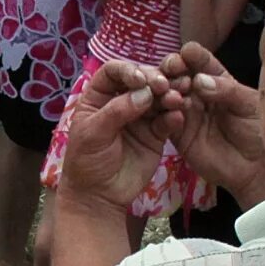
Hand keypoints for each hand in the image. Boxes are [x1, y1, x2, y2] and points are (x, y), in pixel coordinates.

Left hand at [57, 60, 181, 211]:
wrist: (99, 195)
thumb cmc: (87, 161)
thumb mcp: (93, 134)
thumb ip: (116, 112)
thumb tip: (143, 93)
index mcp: (99, 96)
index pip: (113, 72)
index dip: (128, 70)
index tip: (140, 79)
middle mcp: (122, 101)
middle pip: (141, 81)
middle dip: (153, 80)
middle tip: (163, 87)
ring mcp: (141, 117)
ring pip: (158, 98)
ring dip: (168, 95)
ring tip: (175, 99)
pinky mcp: (156, 133)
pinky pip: (167, 120)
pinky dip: (174, 116)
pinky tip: (177, 116)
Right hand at [159, 43, 264, 205]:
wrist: (258, 169)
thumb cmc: (260, 132)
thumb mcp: (249, 104)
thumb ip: (226, 90)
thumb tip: (198, 80)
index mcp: (218, 81)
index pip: (202, 63)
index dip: (193, 56)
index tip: (187, 53)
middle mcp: (198, 94)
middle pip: (178, 75)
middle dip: (172, 69)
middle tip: (172, 69)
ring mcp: (186, 113)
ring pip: (167, 95)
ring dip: (165, 90)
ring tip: (170, 92)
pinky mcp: (177, 134)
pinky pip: (164, 120)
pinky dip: (163, 113)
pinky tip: (171, 112)